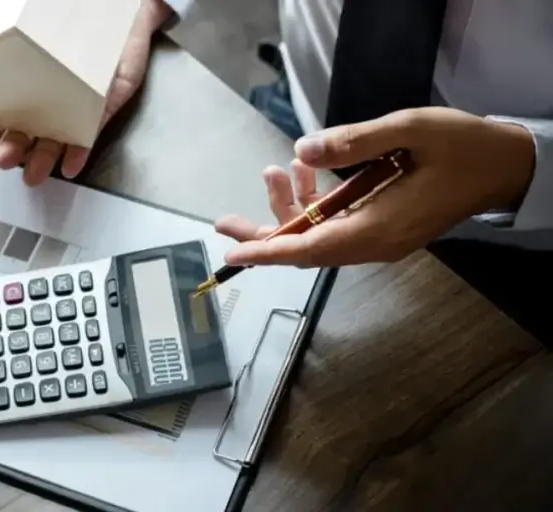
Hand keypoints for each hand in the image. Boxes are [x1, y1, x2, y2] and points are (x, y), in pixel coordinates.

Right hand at [0, 0, 172, 185]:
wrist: (110, 5)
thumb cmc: (59, 12)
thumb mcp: (15, 13)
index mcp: (20, 85)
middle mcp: (43, 99)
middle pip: (23, 136)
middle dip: (11, 152)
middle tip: (3, 160)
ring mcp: (72, 105)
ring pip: (54, 141)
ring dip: (42, 160)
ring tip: (32, 174)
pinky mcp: (101, 104)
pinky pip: (89, 134)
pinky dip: (80, 152)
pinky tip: (70, 166)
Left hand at [214, 107, 535, 267]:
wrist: (507, 168)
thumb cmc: (464, 148)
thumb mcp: (409, 131)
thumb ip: (353, 142)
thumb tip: (303, 150)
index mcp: (378, 228)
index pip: (309, 248)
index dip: (267, 252)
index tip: (232, 254)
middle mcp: (374, 243)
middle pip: (305, 248)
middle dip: (263, 234)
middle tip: (224, 222)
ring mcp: (380, 239)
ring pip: (319, 235)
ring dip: (291, 207)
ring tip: (275, 170)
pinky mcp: (384, 228)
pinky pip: (338, 225)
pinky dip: (316, 203)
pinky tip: (307, 170)